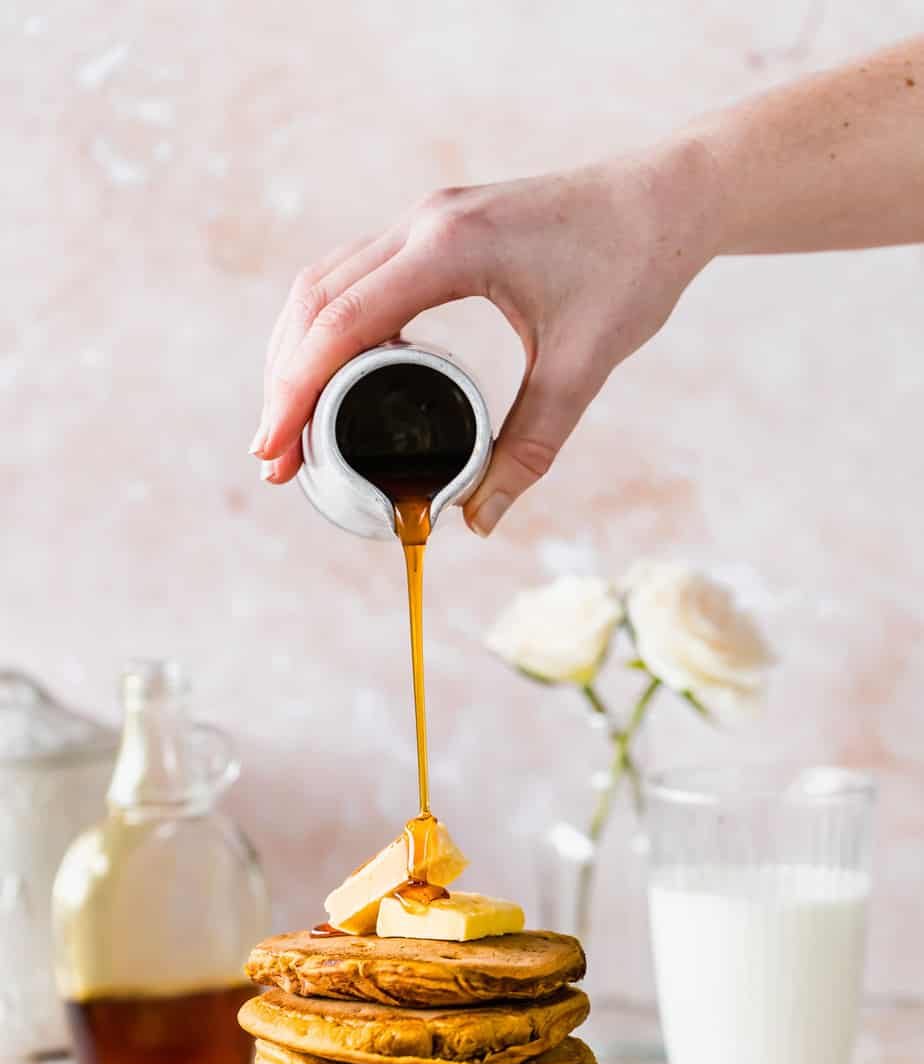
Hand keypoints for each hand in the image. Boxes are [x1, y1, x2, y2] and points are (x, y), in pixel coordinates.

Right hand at [252, 139, 718, 533]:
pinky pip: (356, 277)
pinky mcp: (436, 230)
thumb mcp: (585, 364)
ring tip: (288, 426)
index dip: (294, 391)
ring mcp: (425, 221)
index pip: (342, 322)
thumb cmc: (634, 266)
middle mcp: (423, 223)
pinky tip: (331, 376)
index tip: (272, 451)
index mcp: (449, 247)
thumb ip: (532, 446)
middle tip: (273, 459)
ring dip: (296, 353)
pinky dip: (329, 328)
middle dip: (282, 382)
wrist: (668, 197)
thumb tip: (479, 521)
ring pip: (326, 284)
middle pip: (315, 302)